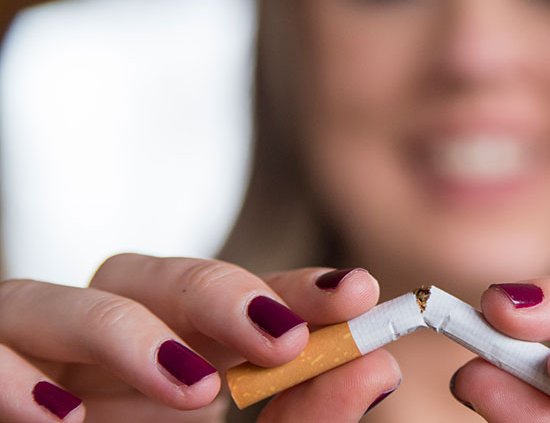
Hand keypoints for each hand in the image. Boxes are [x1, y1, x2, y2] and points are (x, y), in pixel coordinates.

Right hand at [0, 253, 398, 421]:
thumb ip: (303, 421)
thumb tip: (378, 368)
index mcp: (166, 354)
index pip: (230, 299)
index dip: (291, 288)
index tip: (357, 293)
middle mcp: (95, 347)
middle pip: (143, 276)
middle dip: (215, 293)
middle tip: (280, 337)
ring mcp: (30, 360)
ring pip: (51, 299)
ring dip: (125, 334)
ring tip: (194, 390)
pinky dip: (11, 379)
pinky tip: (63, 419)